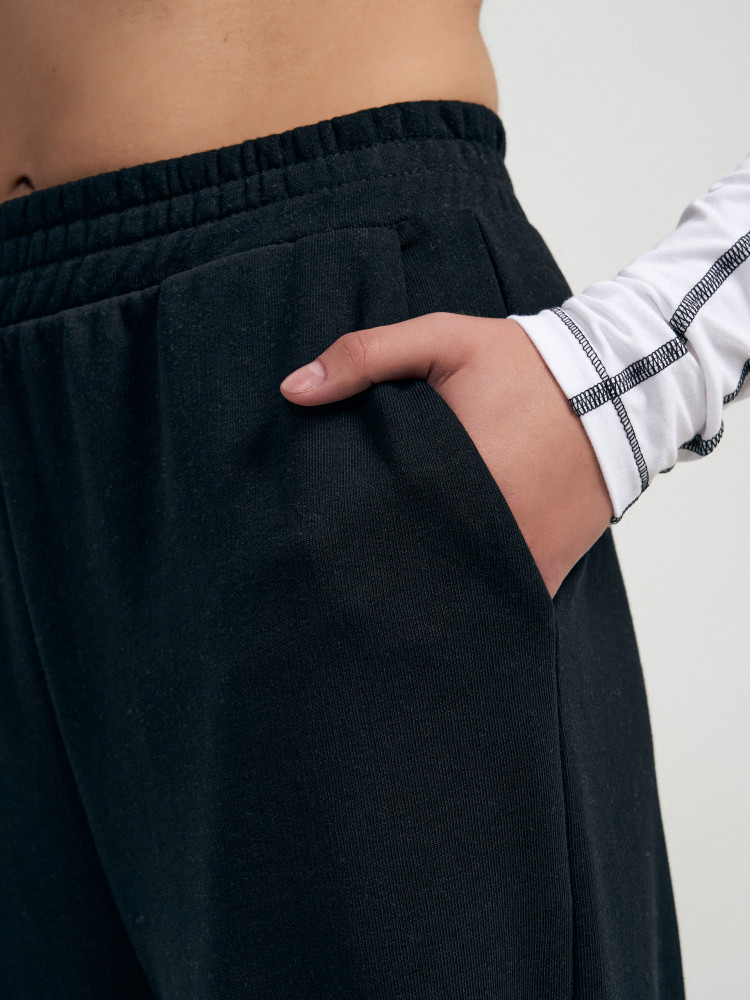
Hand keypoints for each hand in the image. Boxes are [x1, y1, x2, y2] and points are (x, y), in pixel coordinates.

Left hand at [279, 313, 613, 598]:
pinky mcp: (544, 571)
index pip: (377, 521)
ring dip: (422, 588)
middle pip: (409, 564)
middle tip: (341, 568)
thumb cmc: (525, 366)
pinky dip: (469, 597)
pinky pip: (496, 600)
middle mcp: (489, 527)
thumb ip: (365, 356)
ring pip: (451, 591)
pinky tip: (440, 592)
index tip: (317, 536)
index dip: (343, 531)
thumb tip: (292, 390)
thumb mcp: (443, 340)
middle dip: (377, 565)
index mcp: (454, 473)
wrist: (619, 390)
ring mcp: (519, 557)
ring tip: (387, 585)